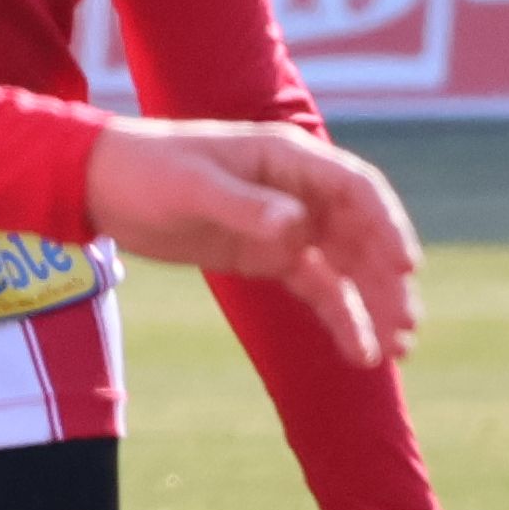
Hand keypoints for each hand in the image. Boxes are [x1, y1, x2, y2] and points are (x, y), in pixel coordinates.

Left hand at [85, 117, 421, 368]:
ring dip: (374, 305)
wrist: (102, 186)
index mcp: (288, 157)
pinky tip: (360, 351)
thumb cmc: (148, 170)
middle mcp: (298, 191)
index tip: (404, 267)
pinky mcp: (270, 256)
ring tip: (395, 351)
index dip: (386, 226)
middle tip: (406, 329)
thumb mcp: (194, 187)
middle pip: (361, 236)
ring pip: (346, 268)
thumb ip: (247, 207)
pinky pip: (317, 287)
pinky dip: (341, 317)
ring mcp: (287, 225)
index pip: (355, 190)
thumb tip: (297, 228)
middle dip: (387, 283)